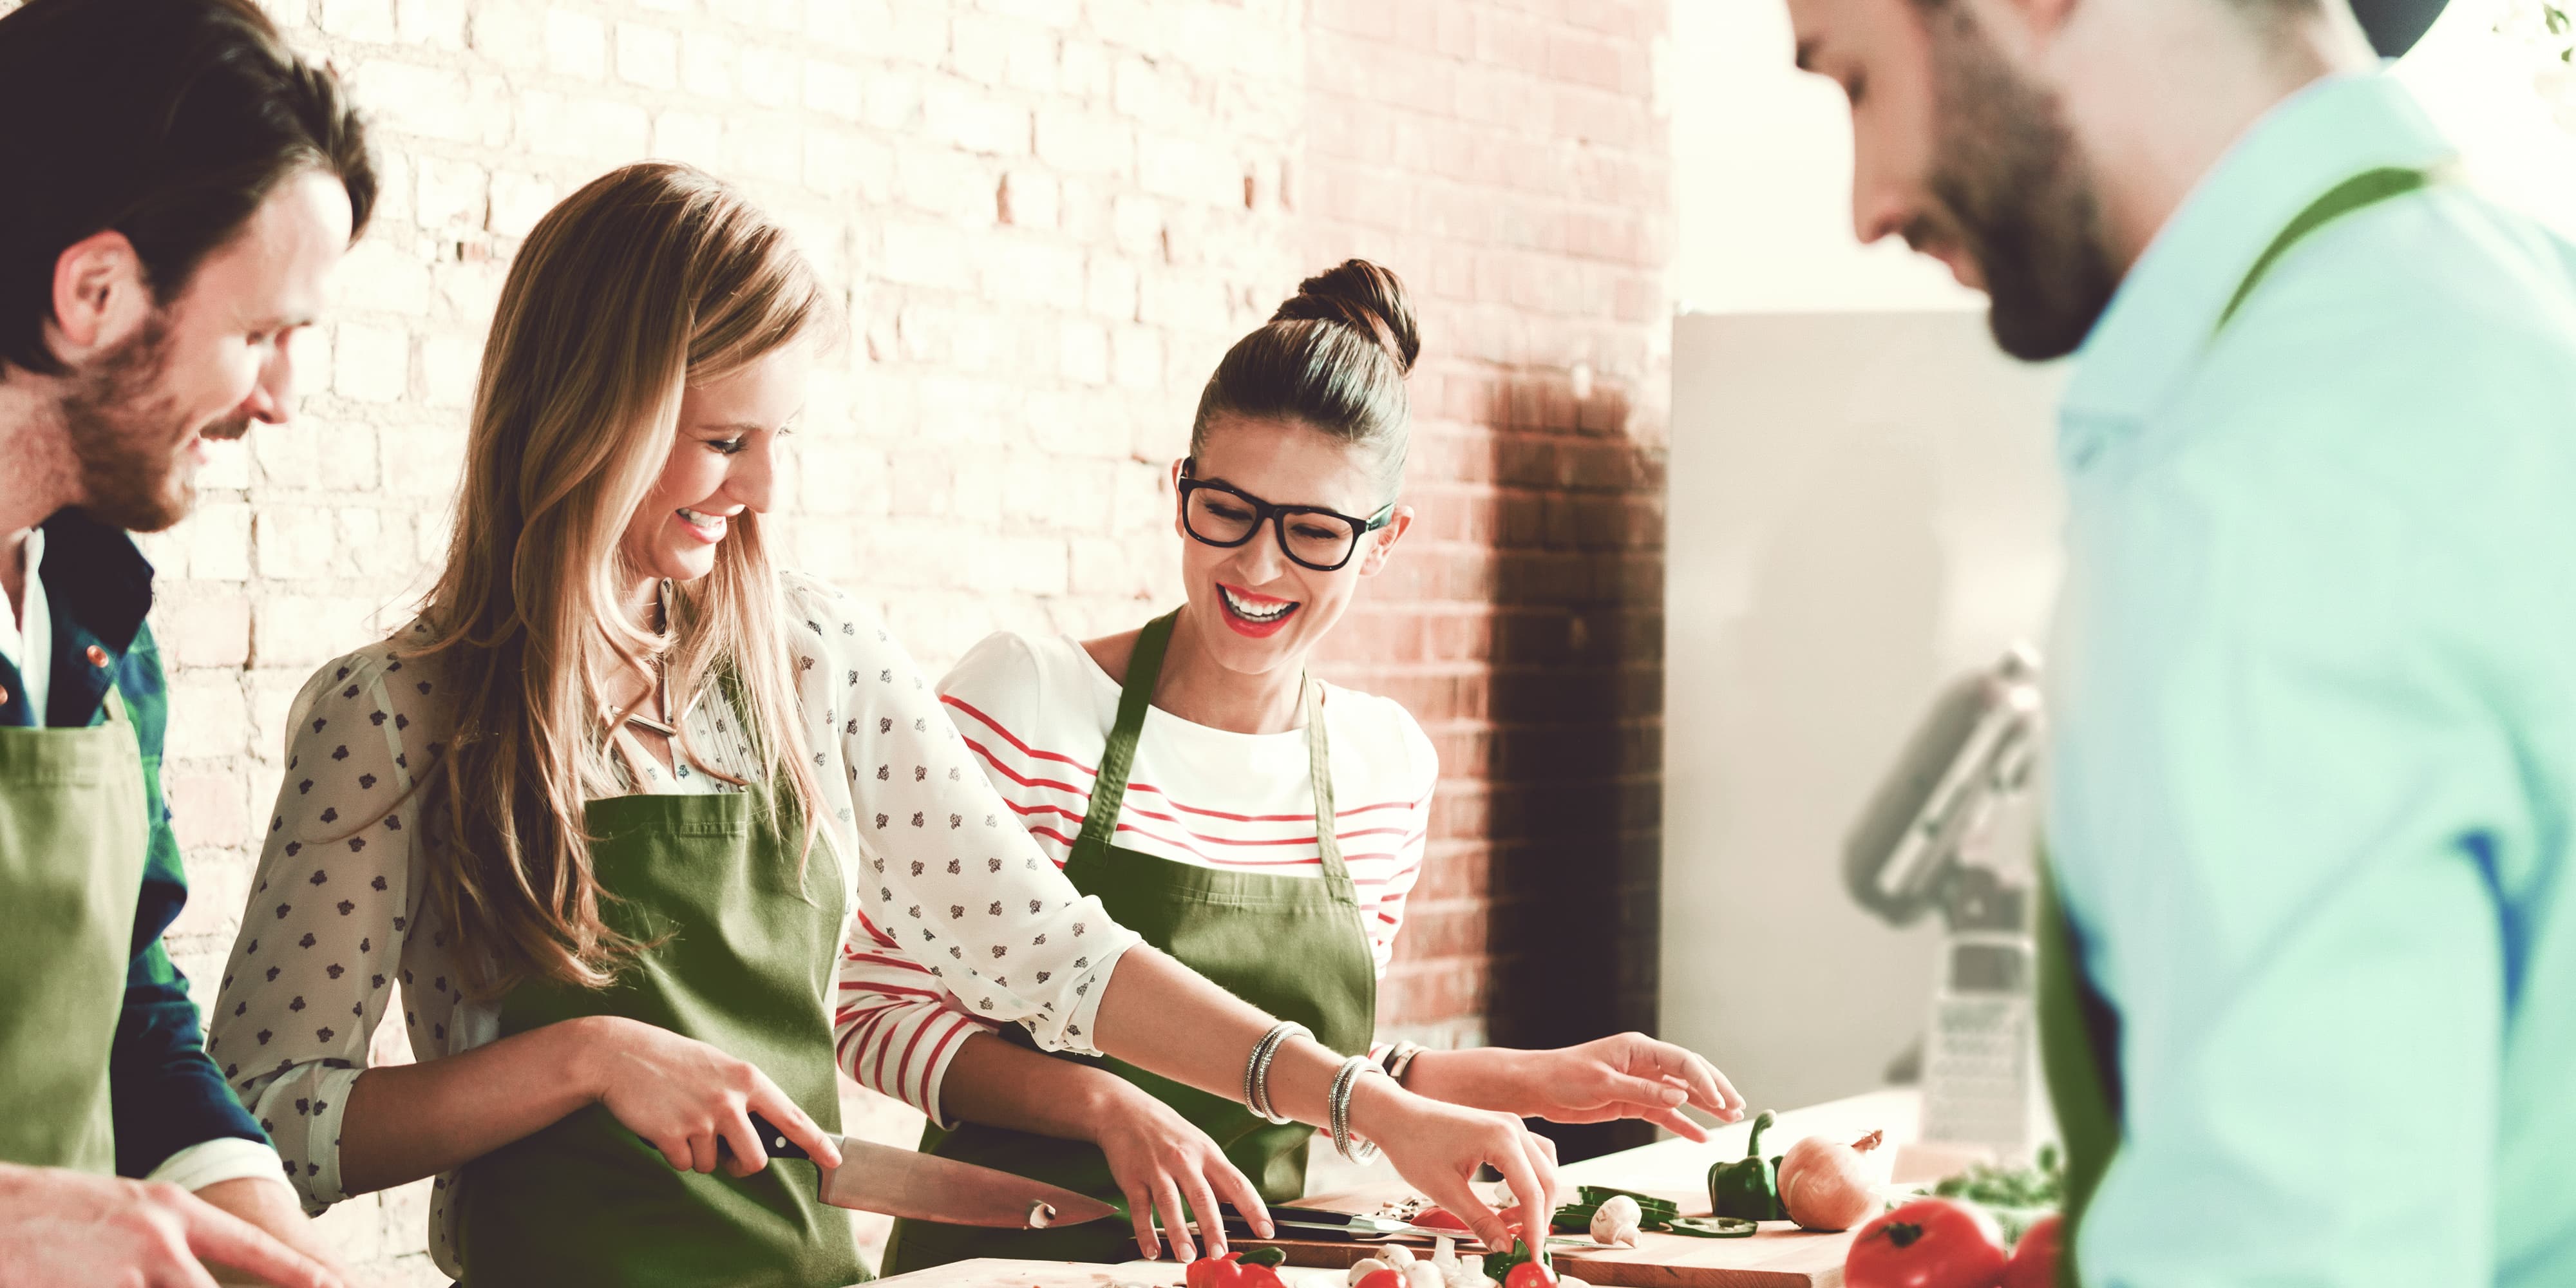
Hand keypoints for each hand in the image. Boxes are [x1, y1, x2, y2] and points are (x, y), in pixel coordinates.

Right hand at [0, 1163, 340, 1287]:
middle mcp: (158, 1243)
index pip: (251, 1245)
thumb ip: (161, 1241)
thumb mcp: (118, 1211)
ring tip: (131, 1284)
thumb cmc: (47, 1210)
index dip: (296, 1271)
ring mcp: (124, 1277)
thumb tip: (190, 1267)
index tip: (334, 1284)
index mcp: (170, 1211)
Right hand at [572, 1015, 842, 1176]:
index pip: (792, 1118)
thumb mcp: (718, 1067)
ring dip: (698, 1154)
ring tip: (681, 1120)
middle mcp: (730, 1100)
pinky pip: (683, 1164)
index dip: (817, 1143)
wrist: (620, 1054)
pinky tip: (663, 1125)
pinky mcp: (672, 1135)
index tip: (835, 1160)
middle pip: (755, 1160)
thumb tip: (760, 1132)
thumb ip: (743, 1095)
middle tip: (724, 1154)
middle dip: (740, 1165)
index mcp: (748, 1079)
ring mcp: (702, 1119)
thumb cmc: (673, 1061)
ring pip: (712, 1165)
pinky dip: (673, 1153)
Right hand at [1085, 1082, 1271, 1261]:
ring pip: (1170, 1203)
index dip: (1254, 1208)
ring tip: (1187, 1256)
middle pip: (1202, 1196)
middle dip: (1213, 1227)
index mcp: (1207, 1153)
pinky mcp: (1132, 1177)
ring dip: (1179, 1232)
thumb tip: (1235, 1203)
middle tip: (1220, 1252)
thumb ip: (1215, 1175)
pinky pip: (1140, 1208)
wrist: (1123, 1110)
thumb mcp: (1199, 1144)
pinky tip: (1152, 1251)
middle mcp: (1184, 1160)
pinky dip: (1145, 1232)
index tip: (1267, 1230)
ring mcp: (1157, 1168)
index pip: (1237, 1183)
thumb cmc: (1167, 1130)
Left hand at [1348, 1079, 1561, 1252]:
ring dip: (1537, 1199)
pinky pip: (1532, 1157)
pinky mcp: (1504, 1128)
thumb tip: (1504, 1247)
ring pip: (1544, 1168)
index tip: (1532, 1254)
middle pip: (1547, 1180)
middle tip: (1525, 1245)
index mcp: (1502, 1139)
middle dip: (1539, 1217)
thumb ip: (1480, 1220)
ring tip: (1514, 1224)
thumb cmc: (1414, 1145)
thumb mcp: (1445, 1191)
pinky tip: (1510, 1200)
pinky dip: (1529, 1181)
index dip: (1535, 1228)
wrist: (1396, 1116)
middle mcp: (1513, 1128)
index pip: (1533, 1192)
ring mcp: (1511, 1125)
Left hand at [1508, 1033, 1744, 1139]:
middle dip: (1715, 1090)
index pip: (1682, 1062)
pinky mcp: (1632, 1102)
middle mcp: (1644, 1063)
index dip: (1705, 1081)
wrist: (1537, 1088)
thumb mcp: (1603, 1084)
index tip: (1720, 1102)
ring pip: (1681, 1096)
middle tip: (1738, 1108)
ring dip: (1705, 1108)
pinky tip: (1702, 1136)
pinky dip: (1683, 1125)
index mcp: (1639, 1048)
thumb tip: (1681, 1097)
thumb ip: (1643, 1091)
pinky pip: (1664, 1114)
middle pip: (1689, 1075)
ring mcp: (1640, 1083)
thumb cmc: (1564, 1077)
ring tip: (1731, 1121)